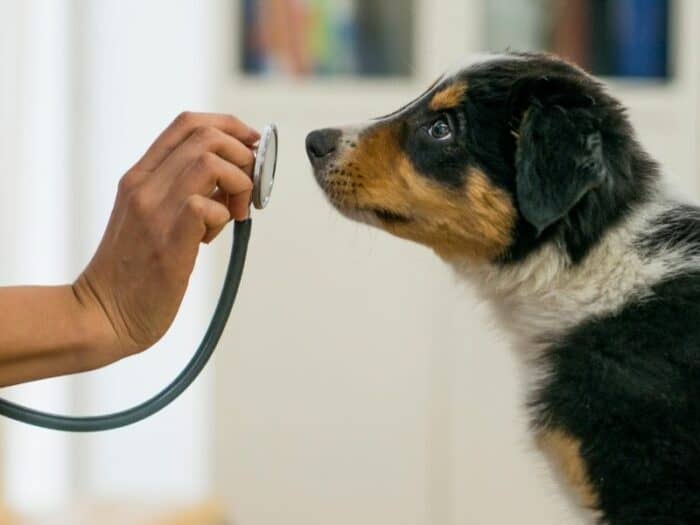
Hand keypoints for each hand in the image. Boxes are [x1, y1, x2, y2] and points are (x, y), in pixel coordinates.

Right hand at [73, 112, 259, 362]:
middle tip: (248, 189)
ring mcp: (153, 211)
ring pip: (210, 162)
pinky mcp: (167, 241)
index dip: (230, 125)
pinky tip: (210, 239)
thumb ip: (182, 192)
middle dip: (243, 154)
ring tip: (234, 214)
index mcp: (139, 176)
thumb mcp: (150, 218)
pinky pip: (207, 206)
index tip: (252, 145)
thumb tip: (231, 180)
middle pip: (206, 136)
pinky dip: (224, 216)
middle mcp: (144, 186)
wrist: (103, 314)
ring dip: (238, 184)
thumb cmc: (134, 271)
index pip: (188, 124)